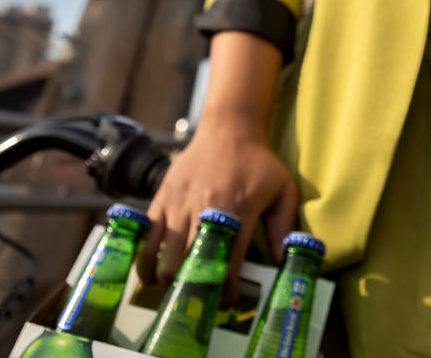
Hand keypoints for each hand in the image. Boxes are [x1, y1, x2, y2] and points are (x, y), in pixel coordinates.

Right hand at [136, 118, 298, 306]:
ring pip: (166, 258)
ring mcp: (180, 204)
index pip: (229, 266)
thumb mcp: (284, 189)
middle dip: (194, 292)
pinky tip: (152, 275)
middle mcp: (207, 210)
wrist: (230, 127)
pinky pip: (147, 238)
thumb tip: (282, 262)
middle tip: (199, 301)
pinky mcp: (162, 198)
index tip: (228, 303)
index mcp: (239, 212)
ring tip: (177, 290)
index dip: (226, 293)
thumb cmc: (259, 160)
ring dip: (169, 282)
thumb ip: (284, 226)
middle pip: (191, 267)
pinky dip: (145, 262)